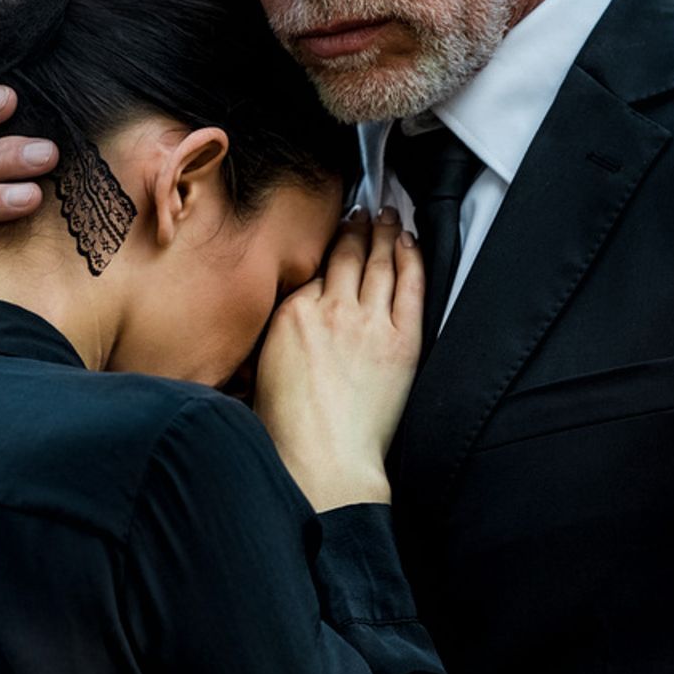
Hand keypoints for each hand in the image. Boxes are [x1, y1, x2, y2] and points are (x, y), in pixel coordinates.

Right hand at [254, 208, 422, 510]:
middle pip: (347, 255)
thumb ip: (280, 333)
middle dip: (357, 228)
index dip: (328, 248)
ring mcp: (369, 323)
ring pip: (379, 262)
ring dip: (384, 233)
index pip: (314, 270)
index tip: (335, 236)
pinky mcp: (402, 341)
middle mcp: (330, 309)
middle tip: (364, 212)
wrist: (323, 462)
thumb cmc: (288, 432)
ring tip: (388, 216)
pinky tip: (410, 242)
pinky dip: (411, 259)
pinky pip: (410, 286)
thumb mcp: (262, 370)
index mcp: (291, 314)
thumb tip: (294, 317)